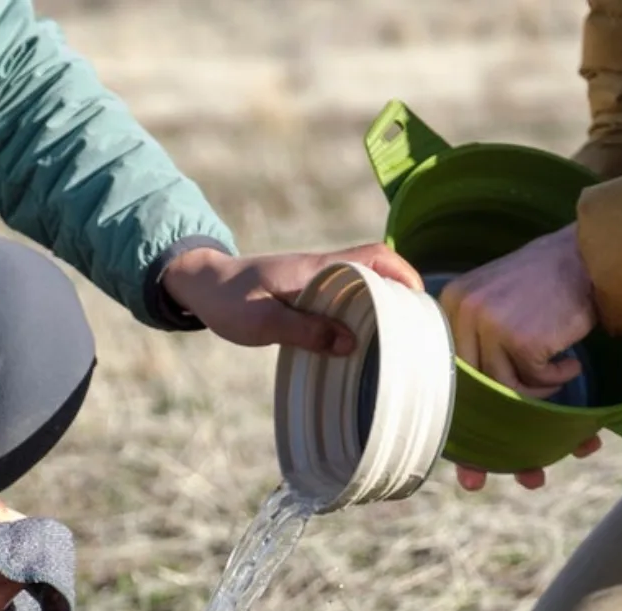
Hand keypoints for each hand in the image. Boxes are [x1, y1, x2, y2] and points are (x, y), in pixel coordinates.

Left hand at [161, 243, 421, 353]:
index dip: (402, 272)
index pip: (373, 255)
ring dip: (382, 305)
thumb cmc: (228, 302)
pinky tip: (362, 340)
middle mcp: (321, 269)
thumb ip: (305, 331)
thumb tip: (351, 343)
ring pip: (362, 284)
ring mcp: (315, 280)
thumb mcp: (263, 322)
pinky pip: (344, 298)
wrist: (202, 286)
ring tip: (397, 339)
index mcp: (315, 268)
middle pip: (376, 269)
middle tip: (417, 328)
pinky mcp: (307, 294)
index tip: (420, 299)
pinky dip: (360, 313)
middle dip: (401, 293)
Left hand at [439, 223, 600, 490]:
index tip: (473, 468)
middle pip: (473, 395)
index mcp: (450, 309)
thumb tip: (478, 429)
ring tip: (560, 373)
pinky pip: (537, 383)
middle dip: (499, 443)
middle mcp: (461, 314)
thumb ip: (482, 351)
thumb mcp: (501, 309)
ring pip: (508, 392)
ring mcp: (487, 324)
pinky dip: (559, 379)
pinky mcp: (518, 335)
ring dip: (541, 394)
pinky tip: (570, 360)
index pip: (449, 378)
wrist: (592, 254)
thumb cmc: (551, 288)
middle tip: (525, 475)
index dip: (464, 427)